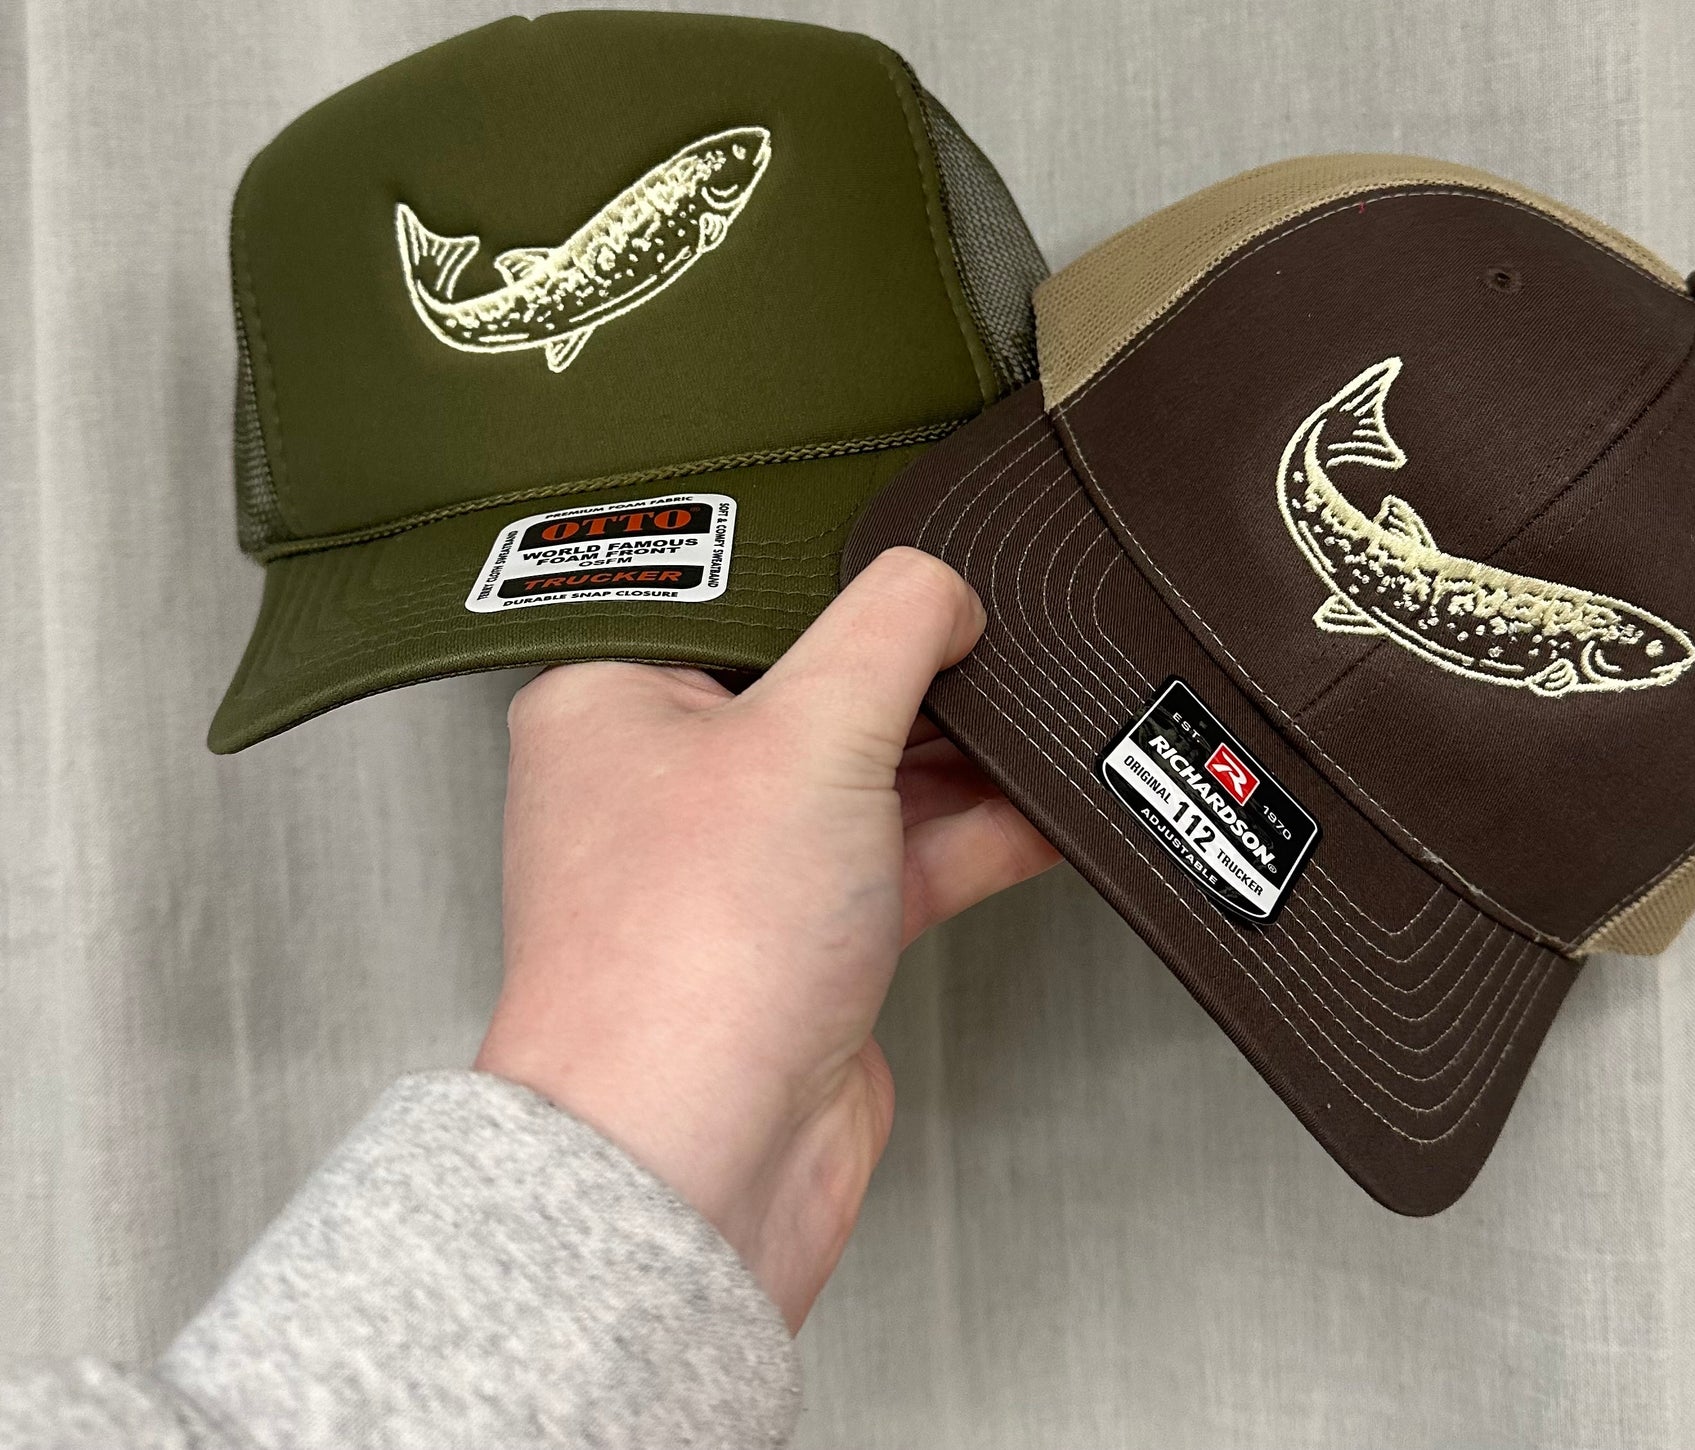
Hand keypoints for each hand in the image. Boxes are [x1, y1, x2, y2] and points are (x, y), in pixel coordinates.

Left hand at [474, 548, 1060, 1329]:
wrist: (700, 1166)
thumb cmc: (685, 963)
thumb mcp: (808, 730)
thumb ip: (893, 624)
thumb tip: (943, 586)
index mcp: (613, 697)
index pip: (737, 594)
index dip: (835, 574)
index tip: (917, 566)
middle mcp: (668, 776)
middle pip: (820, 679)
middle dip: (918, 669)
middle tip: (989, 642)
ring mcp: (743, 859)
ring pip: (875, 767)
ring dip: (962, 752)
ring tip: (1035, 718)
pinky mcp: (811, 933)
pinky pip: (909, 850)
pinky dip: (979, 827)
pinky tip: (1044, 805)